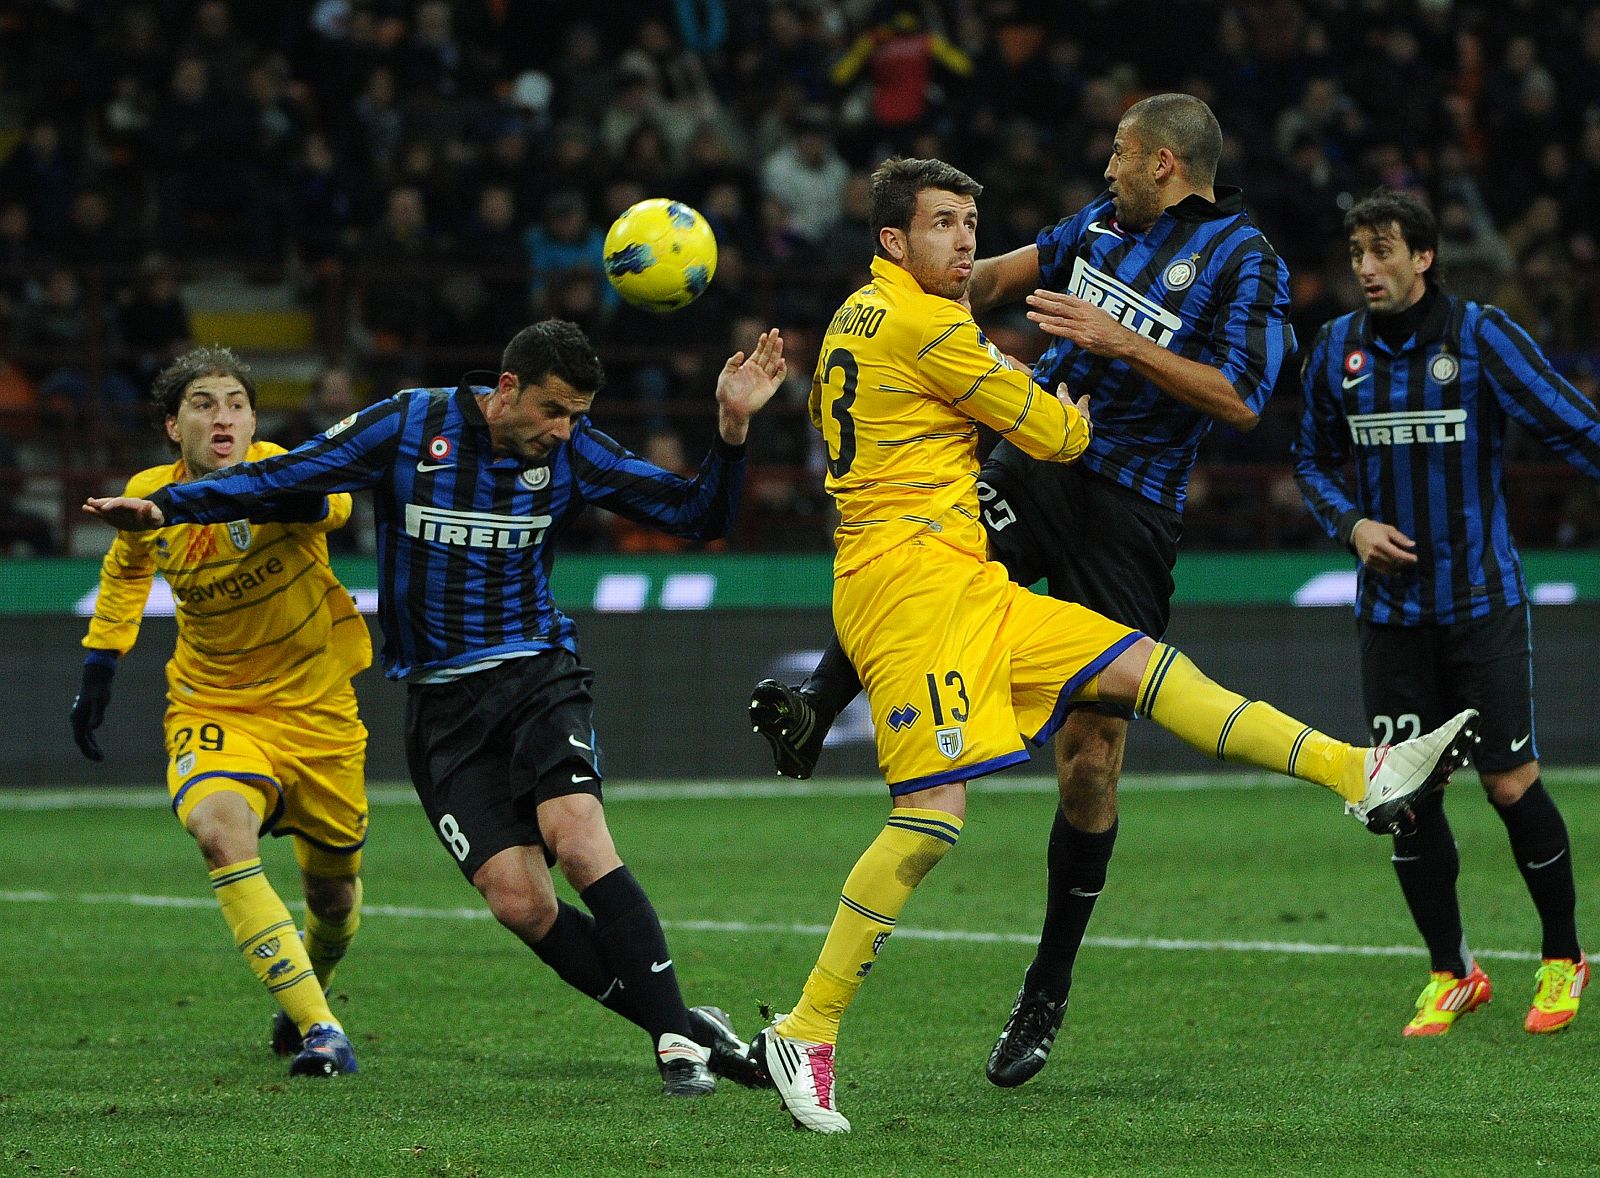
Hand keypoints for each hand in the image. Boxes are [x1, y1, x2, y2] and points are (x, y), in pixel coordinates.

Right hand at [70, 659, 115, 761]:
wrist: (96, 680)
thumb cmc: (99, 691)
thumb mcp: (101, 702)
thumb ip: (98, 714)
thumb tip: (93, 728)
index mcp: (78, 719)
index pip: (80, 738)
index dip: (86, 749)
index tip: (95, 757)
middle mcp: (77, 720)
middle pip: (81, 740)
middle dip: (89, 751)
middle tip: (100, 759)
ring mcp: (80, 719)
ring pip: (83, 737)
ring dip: (90, 747)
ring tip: (100, 757)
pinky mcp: (86, 717)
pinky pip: (86, 733)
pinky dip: (91, 740)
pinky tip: (96, 746)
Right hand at [83, 496, 165, 529]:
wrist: (151, 518)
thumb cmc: (154, 517)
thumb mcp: (156, 517)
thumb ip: (151, 512)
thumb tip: (149, 505)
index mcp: (134, 504)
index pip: (122, 502)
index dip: (113, 504)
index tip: (104, 509)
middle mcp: (124, 505)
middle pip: (112, 502)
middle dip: (102, 503)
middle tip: (91, 502)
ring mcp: (118, 510)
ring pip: (106, 507)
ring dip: (96, 506)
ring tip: (86, 506)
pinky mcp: (114, 516)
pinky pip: (104, 513)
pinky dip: (96, 512)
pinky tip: (86, 509)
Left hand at [716, 329, 787, 444]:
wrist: (731, 410)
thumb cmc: (726, 394)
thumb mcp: (725, 375)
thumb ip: (732, 363)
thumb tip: (741, 352)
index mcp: (748, 367)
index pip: (758, 352)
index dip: (762, 343)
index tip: (764, 334)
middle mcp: (758, 372)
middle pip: (768, 355)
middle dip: (772, 343)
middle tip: (776, 331)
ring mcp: (765, 379)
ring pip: (774, 363)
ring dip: (777, 352)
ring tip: (780, 341)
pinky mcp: (769, 389)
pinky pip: (778, 378)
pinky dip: (782, 370)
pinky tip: (782, 362)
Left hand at [1026, 289, 1135, 358]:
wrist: (1121, 340)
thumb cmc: (1109, 327)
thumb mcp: (1097, 311)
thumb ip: (1082, 304)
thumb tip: (1071, 296)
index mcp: (1085, 306)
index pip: (1064, 298)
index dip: (1050, 295)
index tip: (1037, 292)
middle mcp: (1082, 314)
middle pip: (1059, 306)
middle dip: (1042, 302)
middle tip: (1029, 298)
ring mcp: (1082, 325)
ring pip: (1059, 318)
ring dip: (1042, 316)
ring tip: (1029, 314)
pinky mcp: (1082, 337)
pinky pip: (1064, 331)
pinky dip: (1052, 328)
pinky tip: (1042, 326)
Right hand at [1058, 384, 1092, 440]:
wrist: (1071, 434)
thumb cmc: (1069, 416)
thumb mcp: (1064, 402)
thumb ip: (1063, 394)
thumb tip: (1062, 384)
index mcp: (1082, 409)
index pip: (1083, 402)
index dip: (1084, 399)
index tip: (1087, 396)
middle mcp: (1085, 420)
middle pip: (1086, 416)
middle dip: (1084, 415)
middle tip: (1083, 415)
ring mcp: (1084, 432)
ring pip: (1085, 428)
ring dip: (1081, 427)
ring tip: (1077, 429)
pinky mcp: (1081, 442)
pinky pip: (1080, 438)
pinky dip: (1077, 437)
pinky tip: (1073, 440)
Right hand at [1352, 519, 1417, 573]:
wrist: (1357, 532)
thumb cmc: (1375, 529)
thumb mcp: (1389, 529)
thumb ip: (1400, 538)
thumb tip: (1412, 545)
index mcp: (1379, 543)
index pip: (1396, 554)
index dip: (1407, 558)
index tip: (1416, 559)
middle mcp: (1373, 553)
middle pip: (1393, 562)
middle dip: (1404, 562)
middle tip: (1412, 561)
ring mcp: (1369, 560)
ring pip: (1388, 568)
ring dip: (1398, 568)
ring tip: (1405, 565)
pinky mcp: (1367, 564)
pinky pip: (1381, 570)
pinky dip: (1390, 572)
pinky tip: (1397, 572)